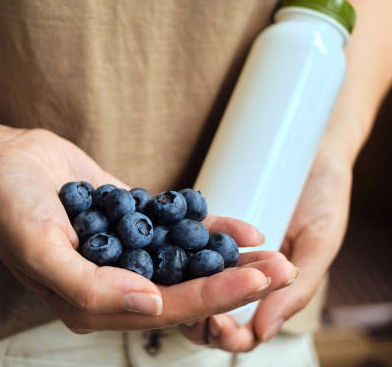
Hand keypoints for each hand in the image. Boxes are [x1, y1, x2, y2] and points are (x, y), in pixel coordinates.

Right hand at [0, 124, 296, 331]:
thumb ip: (89, 288)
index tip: (255, 281)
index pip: (164, 308)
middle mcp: (114, 283)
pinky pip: (173, 229)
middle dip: (233, 282)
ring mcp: (125, 252)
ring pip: (185, 262)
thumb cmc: (9, 207)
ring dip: (227, 260)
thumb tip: (149, 308)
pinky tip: (238, 229)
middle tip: (284, 271)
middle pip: (185, 289)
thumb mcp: (40, 250)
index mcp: (92, 303)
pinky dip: (204, 230)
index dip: (212, 296)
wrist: (2, 161)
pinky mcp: (131, 221)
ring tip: (273, 253)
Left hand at [180, 143, 351, 350]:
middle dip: (194, 311)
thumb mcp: (319, 244)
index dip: (226, 335)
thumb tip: (263, 332)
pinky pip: (177, 233)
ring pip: (185, 275)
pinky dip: (172, 233)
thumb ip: (297, 291)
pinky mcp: (196, 224)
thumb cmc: (324, 199)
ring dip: (177, 275)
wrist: (311, 154)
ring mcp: (211, 252)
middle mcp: (232, 278)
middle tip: (186, 300)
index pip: (239, 333)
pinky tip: (165, 230)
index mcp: (263, 295)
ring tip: (171, 268)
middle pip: (203, 311)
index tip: (218, 321)